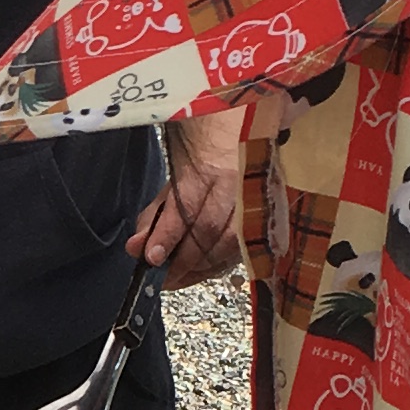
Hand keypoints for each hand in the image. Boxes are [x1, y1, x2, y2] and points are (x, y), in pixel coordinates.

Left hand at [129, 106, 246, 286]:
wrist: (249, 132)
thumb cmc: (207, 157)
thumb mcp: (175, 180)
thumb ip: (155, 216)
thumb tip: (136, 249)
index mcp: (211, 167)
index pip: (187, 208)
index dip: (168, 236)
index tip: (151, 258)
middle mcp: (238, 184)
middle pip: (212, 232)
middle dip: (185, 261)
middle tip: (163, 278)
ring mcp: (260, 200)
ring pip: (232, 246)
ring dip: (203, 267)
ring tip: (180, 277)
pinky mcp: (273, 216)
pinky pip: (246, 249)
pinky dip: (222, 263)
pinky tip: (203, 269)